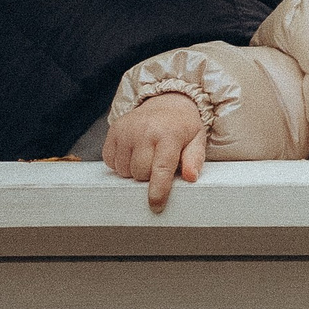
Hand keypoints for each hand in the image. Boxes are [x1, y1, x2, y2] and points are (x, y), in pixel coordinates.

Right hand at [102, 93, 207, 211]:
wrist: (166, 101)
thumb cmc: (182, 126)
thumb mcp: (197, 139)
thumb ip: (194, 159)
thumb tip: (190, 177)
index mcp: (169, 134)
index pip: (161, 169)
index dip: (158, 192)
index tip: (156, 206)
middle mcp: (145, 130)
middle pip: (140, 174)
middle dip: (149, 177)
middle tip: (158, 165)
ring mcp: (127, 130)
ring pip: (124, 170)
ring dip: (134, 171)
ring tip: (146, 156)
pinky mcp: (114, 130)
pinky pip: (110, 161)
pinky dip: (120, 163)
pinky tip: (133, 153)